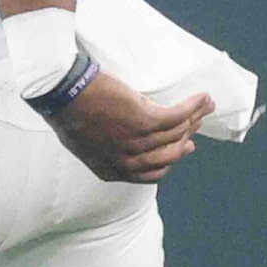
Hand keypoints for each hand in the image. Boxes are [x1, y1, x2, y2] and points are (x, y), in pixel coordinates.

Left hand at [47, 73, 212, 183]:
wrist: (63, 93)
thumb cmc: (69, 111)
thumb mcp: (86, 142)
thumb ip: (108, 149)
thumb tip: (128, 141)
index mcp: (112, 170)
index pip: (153, 173)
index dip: (172, 159)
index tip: (184, 146)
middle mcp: (128, 161)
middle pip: (170, 154)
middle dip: (187, 138)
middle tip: (196, 124)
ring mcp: (138, 142)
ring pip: (177, 133)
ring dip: (195, 117)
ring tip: (204, 104)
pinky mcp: (145, 120)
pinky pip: (178, 116)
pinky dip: (193, 106)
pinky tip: (202, 98)